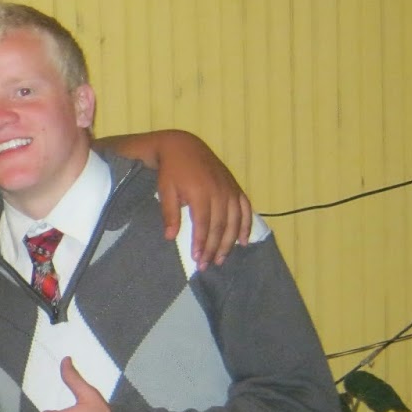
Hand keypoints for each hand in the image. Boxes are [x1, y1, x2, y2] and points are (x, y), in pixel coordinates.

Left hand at [151, 131, 251, 267]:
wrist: (183, 146)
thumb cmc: (171, 170)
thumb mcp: (165, 190)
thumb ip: (169, 214)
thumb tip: (170, 237)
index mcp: (200, 193)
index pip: (203, 225)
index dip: (202, 244)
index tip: (197, 259)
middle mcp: (219, 192)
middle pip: (220, 226)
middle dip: (214, 248)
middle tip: (207, 265)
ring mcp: (230, 189)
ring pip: (235, 221)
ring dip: (230, 242)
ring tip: (222, 259)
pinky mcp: (235, 187)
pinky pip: (245, 208)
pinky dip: (246, 225)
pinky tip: (244, 241)